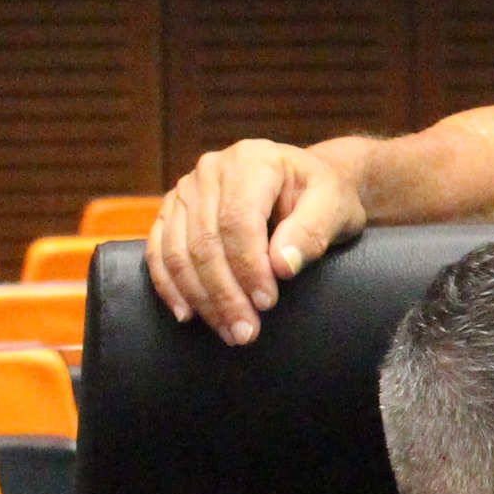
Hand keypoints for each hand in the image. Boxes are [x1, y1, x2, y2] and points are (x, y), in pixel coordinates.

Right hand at [146, 138, 369, 343]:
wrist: (308, 186)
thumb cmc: (325, 197)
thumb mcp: (334, 207)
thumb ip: (311, 232)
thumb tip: (281, 266)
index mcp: (252, 160)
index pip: (238, 219)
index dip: (249, 266)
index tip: (266, 303)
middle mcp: (212, 170)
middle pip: (206, 240)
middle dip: (225, 293)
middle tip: (246, 333)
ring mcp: (187, 189)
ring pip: (178, 250)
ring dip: (200, 298)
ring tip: (228, 331)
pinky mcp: (173, 210)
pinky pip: (159, 250)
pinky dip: (169, 285)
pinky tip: (187, 314)